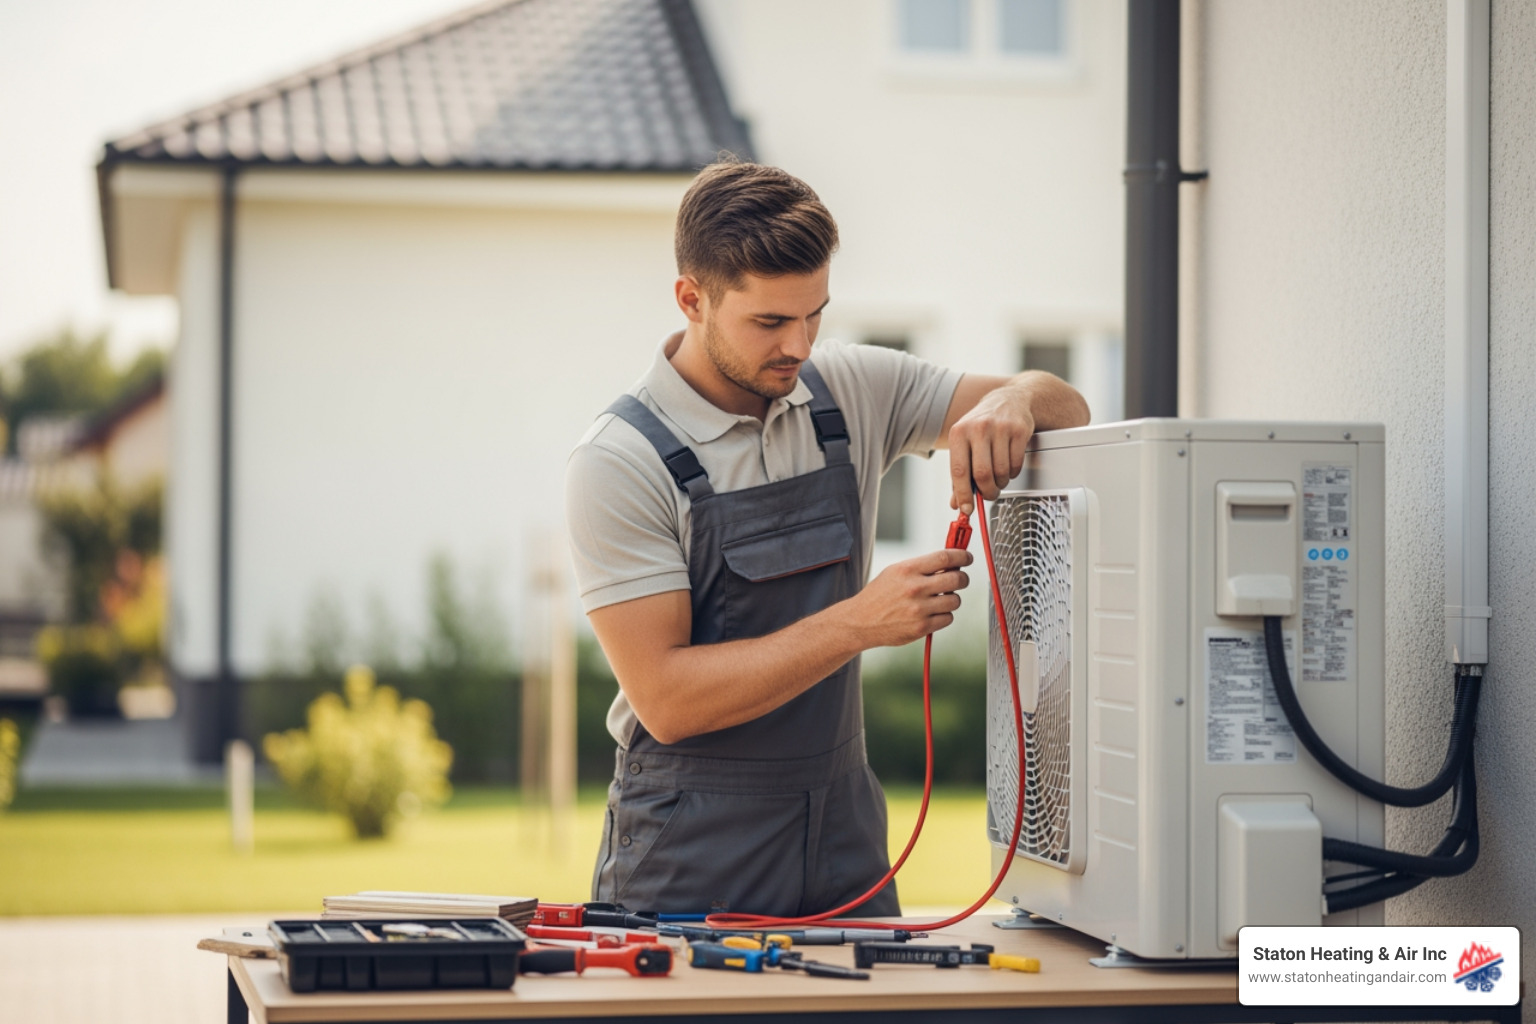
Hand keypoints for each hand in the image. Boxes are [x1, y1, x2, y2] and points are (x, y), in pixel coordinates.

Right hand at [845, 548, 972, 648]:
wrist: (860, 621)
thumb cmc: (880, 595)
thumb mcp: (895, 572)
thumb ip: (922, 567)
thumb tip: (951, 562)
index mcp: (907, 570)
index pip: (945, 557)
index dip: (962, 556)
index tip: (967, 557)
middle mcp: (914, 588)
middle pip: (956, 579)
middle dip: (962, 578)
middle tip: (959, 579)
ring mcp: (919, 610)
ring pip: (955, 601)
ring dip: (952, 599)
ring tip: (940, 599)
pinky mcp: (921, 628)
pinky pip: (948, 618)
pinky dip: (944, 615)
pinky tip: (932, 613)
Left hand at [948, 386, 1036, 514]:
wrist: (1009, 399)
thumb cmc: (982, 425)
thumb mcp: (965, 443)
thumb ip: (960, 474)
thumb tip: (957, 503)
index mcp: (959, 433)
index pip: (959, 471)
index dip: (963, 494)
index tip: (966, 509)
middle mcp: (978, 428)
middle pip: (982, 474)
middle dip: (987, 491)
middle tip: (989, 495)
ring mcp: (1000, 428)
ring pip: (1001, 471)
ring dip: (1001, 483)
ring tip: (998, 478)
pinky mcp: (1019, 430)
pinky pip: (1016, 464)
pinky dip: (1012, 473)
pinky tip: (1008, 466)